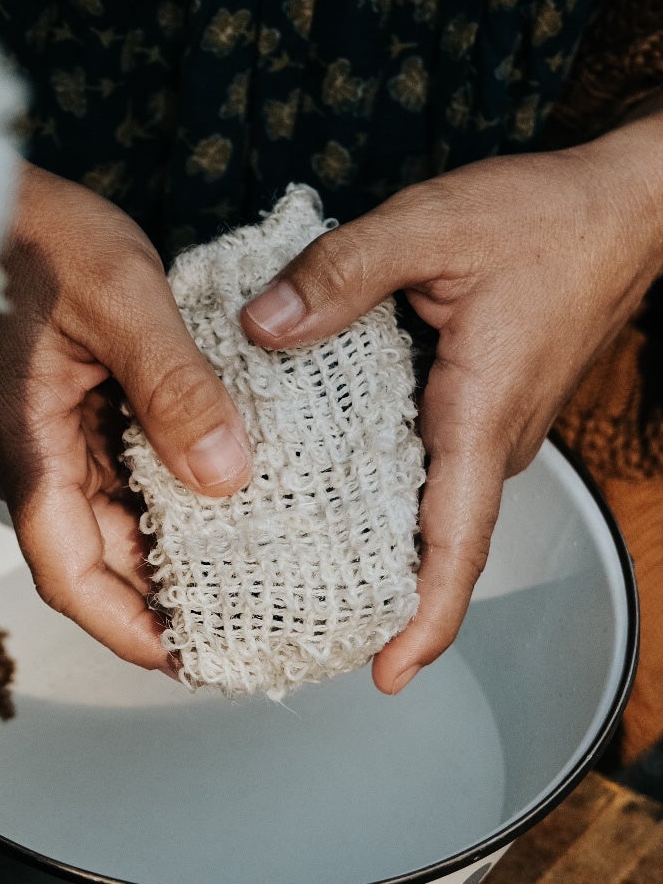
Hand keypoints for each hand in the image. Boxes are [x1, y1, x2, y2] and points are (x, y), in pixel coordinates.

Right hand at [0, 163, 252, 671]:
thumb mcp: (123, 300)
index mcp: (31, 455)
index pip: (74, 579)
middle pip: (100, 563)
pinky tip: (229, 495)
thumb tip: (227, 478)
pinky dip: (170, 498)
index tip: (193, 663)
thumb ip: (175, 389)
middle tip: (252, 627)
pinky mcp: (66, 415)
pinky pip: (120, 478)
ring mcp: (49, 441)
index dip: (131, 632)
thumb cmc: (37, 236)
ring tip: (255, 574)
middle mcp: (35, 463)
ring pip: (113, 525)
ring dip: (173, 552)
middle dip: (166, 603)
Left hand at [241, 112, 662, 693]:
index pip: (456, 545)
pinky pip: (433, 470)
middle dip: (379, 597)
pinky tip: (325, 484)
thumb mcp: (426, 225)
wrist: (623, 206)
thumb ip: (339, 275)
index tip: (387, 676)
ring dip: (377, 544)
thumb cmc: (545, 217)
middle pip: (435, 545)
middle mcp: (492, 440)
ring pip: (431, 509)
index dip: (426, 620)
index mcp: (479, 415)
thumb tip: (260, 328)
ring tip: (292, 569)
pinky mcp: (487, 408)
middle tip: (296, 627)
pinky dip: (386, 493)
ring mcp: (494, 429)